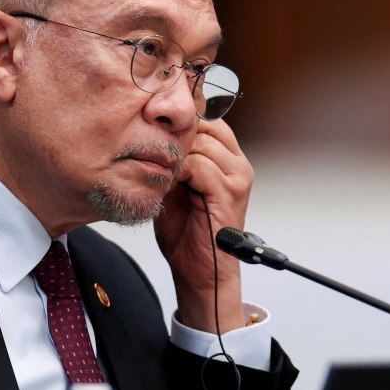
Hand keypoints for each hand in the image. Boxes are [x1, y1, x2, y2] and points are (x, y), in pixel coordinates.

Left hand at [154, 118, 252, 332]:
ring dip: (175, 155)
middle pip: (204, 126)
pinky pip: (200, 167)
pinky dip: (179, 172)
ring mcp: (237, 177)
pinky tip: (167, 184)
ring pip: (200, 144)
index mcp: (229, 158)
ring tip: (159, 171)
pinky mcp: (230, 193)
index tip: (154, 128)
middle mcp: (238, 163)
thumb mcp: (175, 184)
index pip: (208, 118)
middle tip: (151, 151)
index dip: (180, 122)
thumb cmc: (186, 232)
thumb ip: (173, 158)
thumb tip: (151, 133)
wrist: (198, 271)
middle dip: (174, 136)